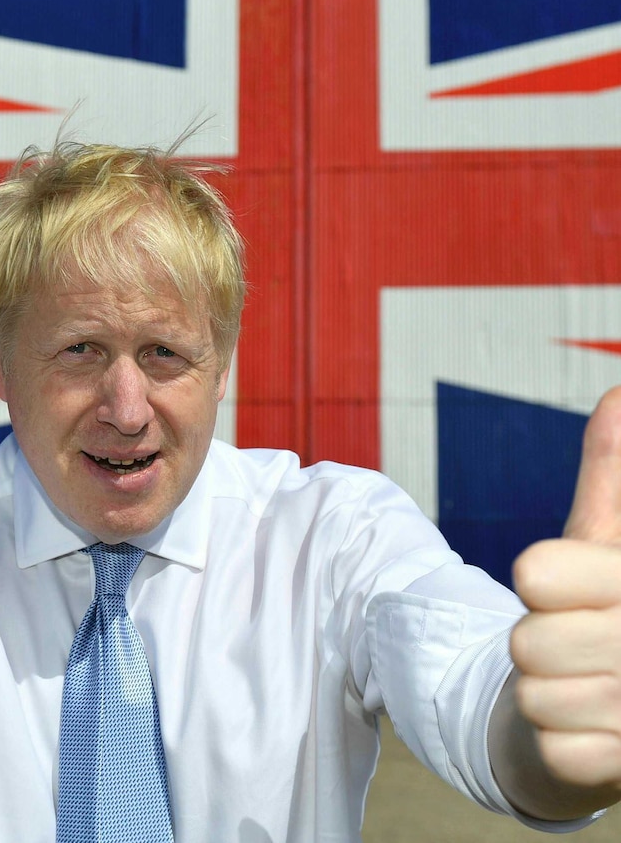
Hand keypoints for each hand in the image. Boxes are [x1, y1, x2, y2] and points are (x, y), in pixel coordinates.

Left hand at [511, 385, 620, 794]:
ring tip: (585, 682)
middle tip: (574, 640)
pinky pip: (552, 746)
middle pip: (527, 641)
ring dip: (543, 690)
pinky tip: (592, 728)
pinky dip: (556, 737)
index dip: (541, 579)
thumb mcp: (608, 540)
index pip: (538, 575)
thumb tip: (616, 393)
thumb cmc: (605, 607)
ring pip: (533, 694)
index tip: (553, 580)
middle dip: (535, 640)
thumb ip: (611, 476)